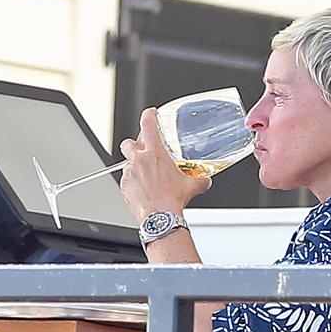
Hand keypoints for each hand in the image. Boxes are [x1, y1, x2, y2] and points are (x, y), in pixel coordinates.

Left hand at [119, 107, 211, 221]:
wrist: (160, 218)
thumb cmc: (172, 201)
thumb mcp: (191, 186)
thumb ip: (200, 180)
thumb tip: (205, 180)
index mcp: (155, 153)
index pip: (148, 124)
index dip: (149, 115)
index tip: (151, 113)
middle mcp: (139, 160)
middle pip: (129, 142)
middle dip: (134, 144)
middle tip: (143, 149)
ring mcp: (129, 173)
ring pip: (127, 163)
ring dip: (135, 166)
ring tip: (145, 176)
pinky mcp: (124, 186)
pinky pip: (126, 180)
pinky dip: (133, 182)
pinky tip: (142, 189)